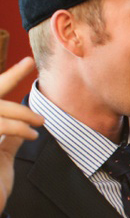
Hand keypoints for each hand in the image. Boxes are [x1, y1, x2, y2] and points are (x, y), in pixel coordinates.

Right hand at [0, 57, 43, 213]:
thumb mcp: (1, 155)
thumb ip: (9, 137)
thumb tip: (22, 127)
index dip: (10, 77)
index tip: (27, 62)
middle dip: (10, 75)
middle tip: (29, 63)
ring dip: (22, 113)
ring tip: (38, 122)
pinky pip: (0, 125)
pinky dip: (19, 127)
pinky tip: (31, 133)